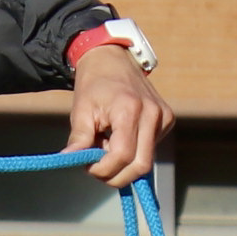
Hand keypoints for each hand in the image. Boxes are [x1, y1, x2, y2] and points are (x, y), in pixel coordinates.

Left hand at [68, 47, 171, 189]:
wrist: (112, 60)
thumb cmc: (94, 85)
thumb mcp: (81, 110)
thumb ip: (79, 138)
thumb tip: (69, 160)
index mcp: (130, 109)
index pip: (122, 155)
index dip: (104, 169)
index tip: (88, 167)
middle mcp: (152, 114)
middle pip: (141, 165)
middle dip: (116, 175)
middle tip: (96, 166)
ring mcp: (163, 117)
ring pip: (146, 160)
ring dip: (123, 163)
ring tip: (106, 144)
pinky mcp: (167, 120)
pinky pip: (150, 149)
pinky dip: (133, 152)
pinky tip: (119, 138)